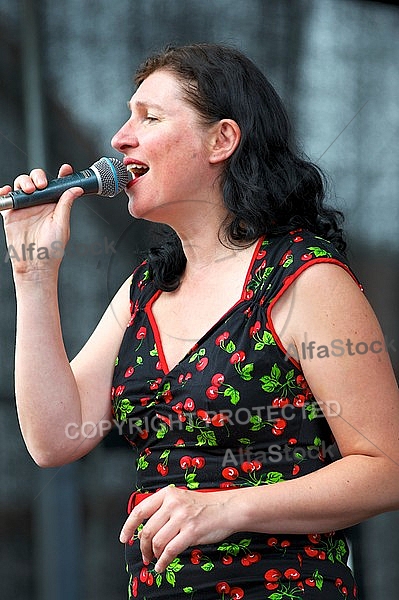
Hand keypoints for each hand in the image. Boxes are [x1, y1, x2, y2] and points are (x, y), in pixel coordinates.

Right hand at [1, 164, 82, 275]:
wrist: (35, 264)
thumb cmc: (52, 249)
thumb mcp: (62, 224)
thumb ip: (66, 204)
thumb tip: (77, 189)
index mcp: (54, 205)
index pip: (57, 185)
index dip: (62, 175)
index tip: (65, 169)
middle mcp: (40, 204)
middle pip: (36, 180)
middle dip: (37, 176)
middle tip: (40, 185)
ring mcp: (25, 207)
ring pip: (21, 185)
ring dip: (23, 182)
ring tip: (28, 190)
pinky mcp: (11, 214)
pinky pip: (6, 198)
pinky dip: (4, 191)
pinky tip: (7, 191)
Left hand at [120, 486, 236, 572]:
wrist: (227, 508)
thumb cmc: (205, 506)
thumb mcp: (181, 499)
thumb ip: (164, 509)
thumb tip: (145, 528)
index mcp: (168, 494)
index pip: (140, 510)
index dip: (129, 526)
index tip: (124, 538)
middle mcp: (173, 503)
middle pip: (147, 530)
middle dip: (142, 547)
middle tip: (145, 555)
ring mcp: (182, 517)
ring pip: (157, 542)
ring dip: (153, 555)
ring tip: (155, 560)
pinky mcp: (191, 532)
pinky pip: (170, 551)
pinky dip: (163, 561)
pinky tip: (162, 565)